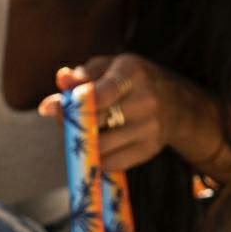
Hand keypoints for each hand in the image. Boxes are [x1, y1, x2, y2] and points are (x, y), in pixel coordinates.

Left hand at [37, 54, 228, 175]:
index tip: (54, 108)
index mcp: (132, 72)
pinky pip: (111, 163)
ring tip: (82, 132)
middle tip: (64, 120)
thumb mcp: (109, 68)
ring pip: (100, 146)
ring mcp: (150, 127)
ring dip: (83, 143)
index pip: (101, 92)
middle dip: (72, 123)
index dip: (75, 103)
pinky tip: (98, 145)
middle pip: (95, 121)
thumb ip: (82, 75)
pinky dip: (97, 157)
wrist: (176, 104)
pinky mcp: (149, 150)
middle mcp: (145, 99)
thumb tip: (61, 80)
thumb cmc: (131, 82)